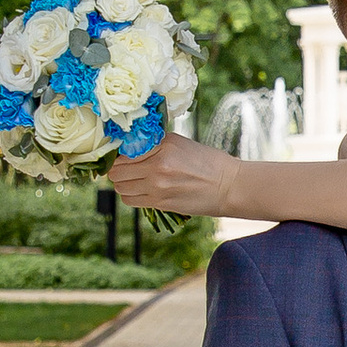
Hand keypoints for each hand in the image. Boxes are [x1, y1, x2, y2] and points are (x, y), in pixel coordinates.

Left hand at [106, 132, 236, 218]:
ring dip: (124, 184)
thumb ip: (154, 144)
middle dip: (118, 171)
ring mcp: (158, 185)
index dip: (120, 155)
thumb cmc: (207, 162)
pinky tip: (143, 191)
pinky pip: (131, 200)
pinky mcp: (160, 202)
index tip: (123, 157)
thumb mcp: (180, 143)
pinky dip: (132, 196)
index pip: (124, 150)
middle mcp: (157, 164)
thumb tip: (128, 148)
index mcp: (163, 145)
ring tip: (137, 181)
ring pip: (120, 187)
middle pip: (117, 171)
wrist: (228, 186)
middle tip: (128, 170)